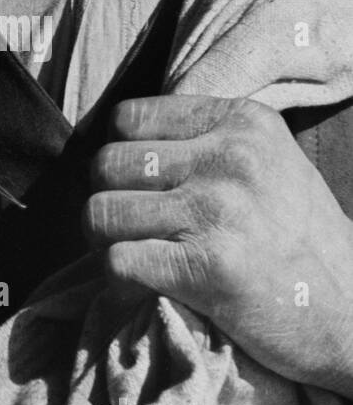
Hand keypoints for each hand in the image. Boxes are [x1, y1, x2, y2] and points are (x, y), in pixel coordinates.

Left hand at [85, 94, 352, 396]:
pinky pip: (117, 261)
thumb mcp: (271, 161)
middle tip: (126, 226)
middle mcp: (229, 158)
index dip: (120, 153)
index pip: (128, 118)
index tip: (135, 183)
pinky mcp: (208, 268)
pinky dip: (117, 280)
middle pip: (107, 163)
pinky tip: (139, 287)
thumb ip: (208, 138)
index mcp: (242, 122)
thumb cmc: (303, 240)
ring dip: (104, 240)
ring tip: (129, 254)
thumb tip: (123, 136)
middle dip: (107, 197)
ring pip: (102, 210)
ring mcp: (217, 211)